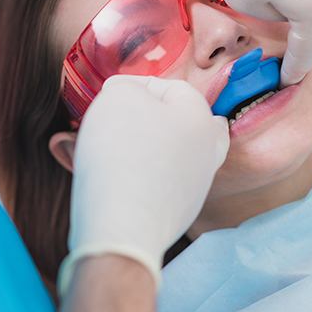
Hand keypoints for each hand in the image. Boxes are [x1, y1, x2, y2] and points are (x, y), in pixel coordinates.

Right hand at [58, 76, 229, 294]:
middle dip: (146, 117)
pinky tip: (113, 175)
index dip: (134, 85)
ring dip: (139, 145)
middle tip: (118, 118)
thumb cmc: (122, 152)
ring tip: (105, 147)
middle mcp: (207, 150)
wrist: (122, 226)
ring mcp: (195, 185)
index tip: (107, 93)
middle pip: (179, 122)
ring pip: (168, 153)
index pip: (170, 86)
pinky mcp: (178, 212)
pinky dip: (138, 173)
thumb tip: (127, 95)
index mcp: (201, 117)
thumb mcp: (119, 97)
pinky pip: (157, 181)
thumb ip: (126, 87)